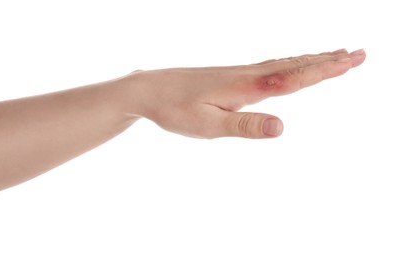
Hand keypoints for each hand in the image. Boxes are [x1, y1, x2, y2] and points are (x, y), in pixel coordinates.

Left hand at [128, 49, 365, 138]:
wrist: (150, 89)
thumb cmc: (176, 110)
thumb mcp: (208, 126)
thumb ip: (245, 126)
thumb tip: (282, 127)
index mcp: (246, 87)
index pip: (293, 78)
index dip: (324, 71)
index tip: (351, 61)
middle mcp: (247, 75)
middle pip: (295, 66)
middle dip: (328, 61)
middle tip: (358, 54)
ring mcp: (240, 73)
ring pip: (284, 64)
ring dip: (313, 59)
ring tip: (336, 55)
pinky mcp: (233, 76)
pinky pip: (271, 66)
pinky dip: (291, 63)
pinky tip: (292, 66)